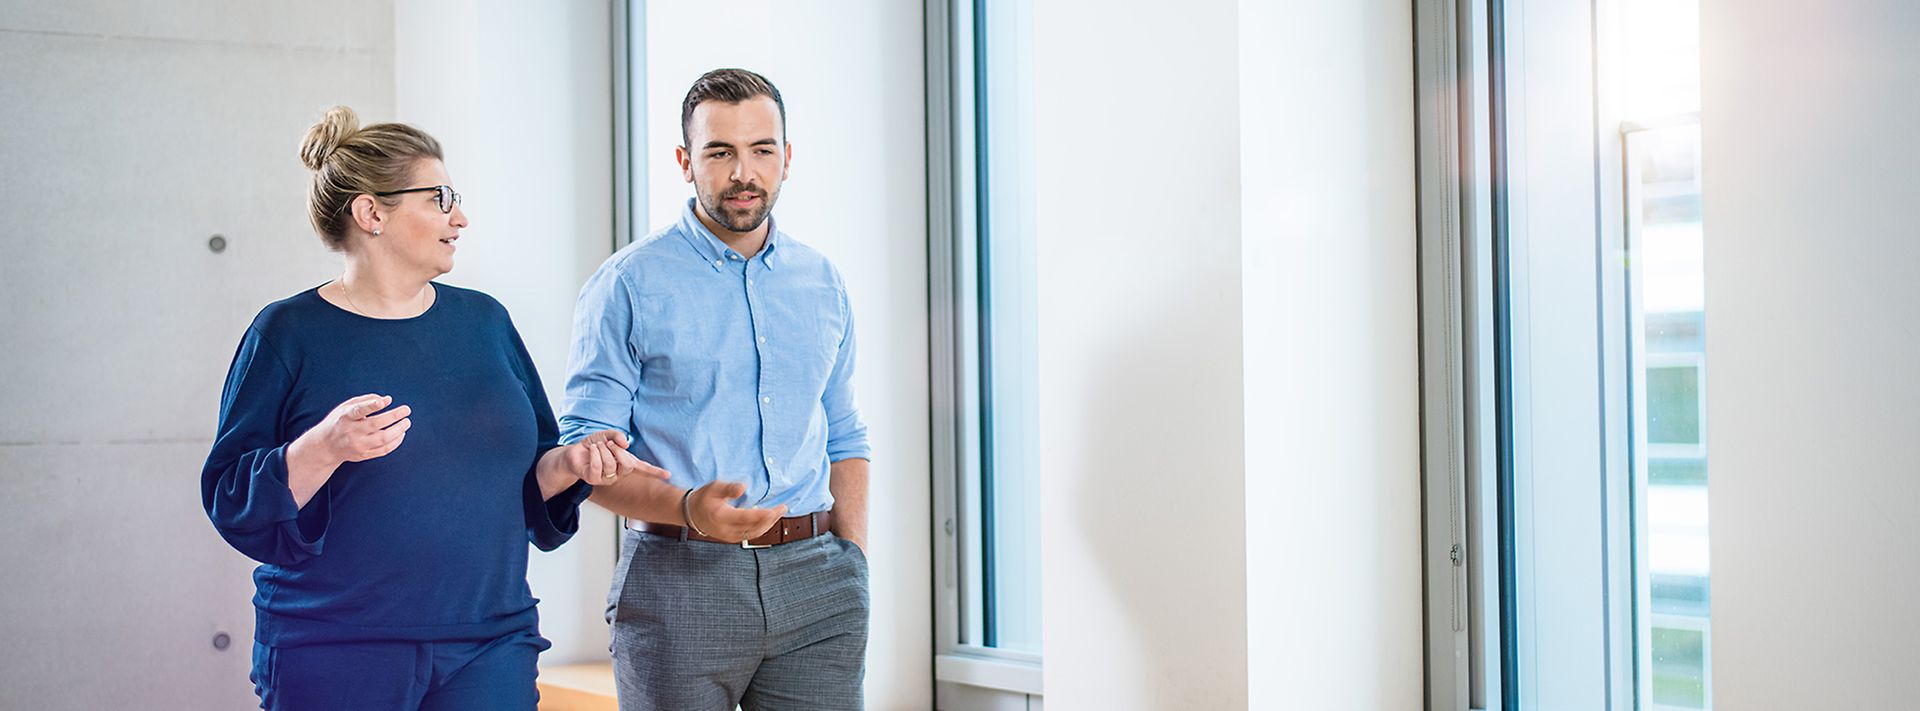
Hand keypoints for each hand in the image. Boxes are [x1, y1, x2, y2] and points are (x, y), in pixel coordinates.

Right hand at [296, 394, 410, 466]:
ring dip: (399, 430)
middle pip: (375, 424)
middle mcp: (351, 432)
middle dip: (394, 416)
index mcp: (345, 417)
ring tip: (407, 422)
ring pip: (383, 439)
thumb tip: (387, 399)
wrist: (325, 447)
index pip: (358, 410)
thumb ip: (366, 401)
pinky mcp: (364, 455)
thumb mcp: (346, 407)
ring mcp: (358, 445)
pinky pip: (384, 450)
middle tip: (407, 410)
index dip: (371, 406)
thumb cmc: (339, 422)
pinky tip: (401, 434)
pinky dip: (396, 442)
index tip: (383, 402)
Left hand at [563, 430, 672, 485]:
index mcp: (625, 463)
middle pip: (628, 465)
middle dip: (617, 450)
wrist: (574, 452)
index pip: (643, 469)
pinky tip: (591, 450)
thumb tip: (625, 444)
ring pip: (610, 464)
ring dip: (603, 450)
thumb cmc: (593, 446)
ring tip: (597, 446)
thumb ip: (617, 436)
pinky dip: (594, 453)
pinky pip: (597, 466)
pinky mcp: (593, 479)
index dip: (655, 471)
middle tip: (608, 444)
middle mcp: (618, 473)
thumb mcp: (607, 436)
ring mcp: (606, 478)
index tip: (668, 475)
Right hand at [685, 481, 786, 542]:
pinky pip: (750, 536)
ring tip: (778, 513)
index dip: (764, 515)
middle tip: (783, 508)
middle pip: (754, 528)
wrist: (691, 513)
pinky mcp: (731, 538)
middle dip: (771, 519)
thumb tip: (743, 487)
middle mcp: (726, 530)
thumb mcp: (714, 487)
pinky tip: (767, 520)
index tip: (776, 509)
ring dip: (768, 524)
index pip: (748, 518)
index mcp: (722, 516)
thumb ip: (728, 488)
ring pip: (754, 533)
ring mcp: (729, 536)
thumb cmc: (704, 498)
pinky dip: (761, 528)